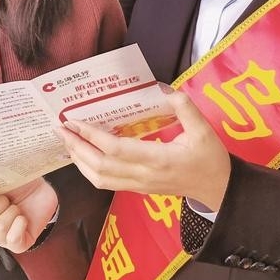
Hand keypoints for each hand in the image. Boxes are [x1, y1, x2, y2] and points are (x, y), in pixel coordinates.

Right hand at [0, 178, 58, 253]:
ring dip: (12, 212)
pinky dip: (21, 224)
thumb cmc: (20, 186)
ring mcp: (0, 238)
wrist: (42, 193)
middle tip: (8, 198)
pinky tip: (24, 218)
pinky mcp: (17, 245)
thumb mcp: (4, 178)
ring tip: (18, 208)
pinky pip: (13, 238)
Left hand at [59, 91, 230, 209]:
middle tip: (61, 129)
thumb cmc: (210, 159)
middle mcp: (143, 175)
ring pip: (99, 179)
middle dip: (77, 147)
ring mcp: (139, 185)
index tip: (75, 122)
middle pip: (100, 166)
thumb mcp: (204, 130)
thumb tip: (162, 89)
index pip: (116, 150)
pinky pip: (106, 183)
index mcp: (158, 159)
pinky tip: (83, 156)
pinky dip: (89, 170)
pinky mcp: (137, 189)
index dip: (92, 136)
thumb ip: (185, 107)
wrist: (218, 190)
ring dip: (79, 161)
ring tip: (67, 141)